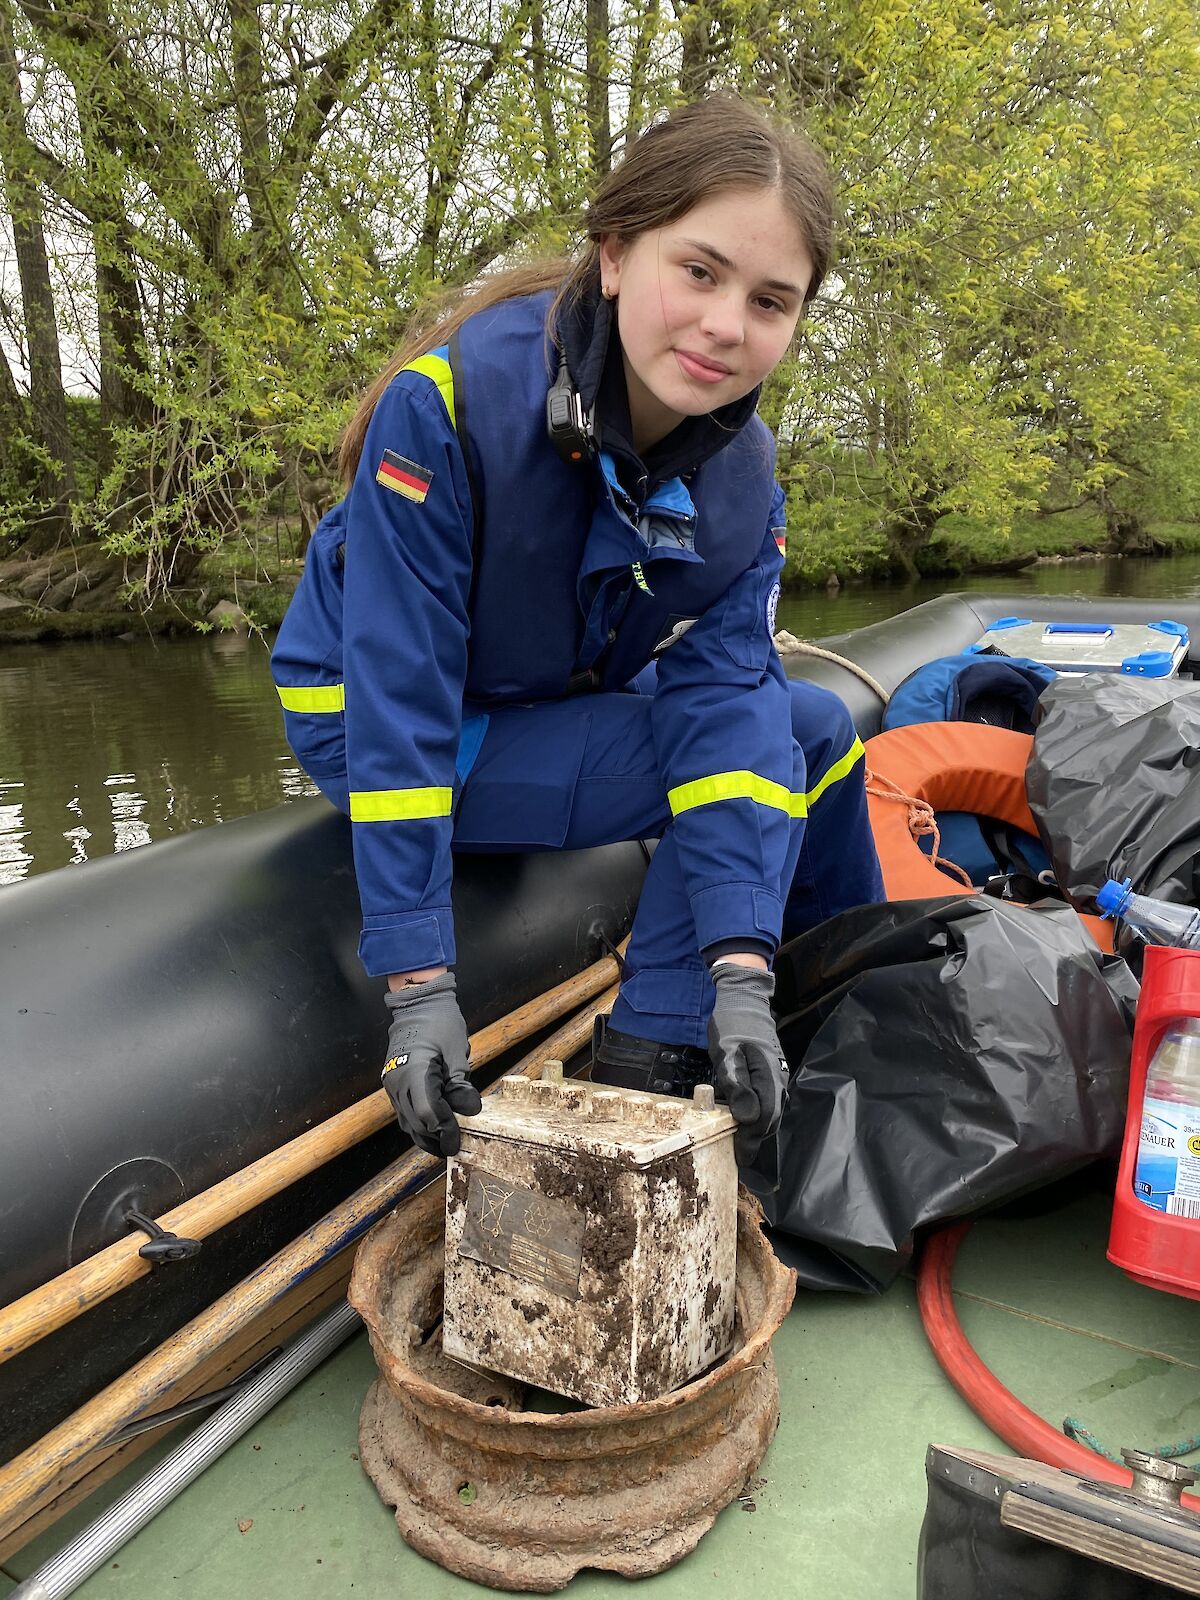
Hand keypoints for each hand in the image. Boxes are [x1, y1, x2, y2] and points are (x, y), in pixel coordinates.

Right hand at [381, 972, 480, 1156]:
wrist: (417, 1003)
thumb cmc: (439, 1022)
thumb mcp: (456, 1051)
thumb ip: (461, 1084)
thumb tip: (470, 1110)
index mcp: (415, 1073)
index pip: (429, 1114)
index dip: (445, 1130)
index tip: (458, 1139)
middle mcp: (398, 1081)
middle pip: (415, 1123)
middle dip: (435, 1138)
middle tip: (453, 1147)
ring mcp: (392, 1083)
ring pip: (406, 1121)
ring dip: (424, 1135)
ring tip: (443, 1143)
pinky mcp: (392, 1082)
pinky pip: (403, 1110)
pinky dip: (416, 1122)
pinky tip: (431, 1127)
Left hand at [707, 963, 787, 1163]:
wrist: (744, 999)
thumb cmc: (732, 1026)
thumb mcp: (727, 1053)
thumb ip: (737, 1085)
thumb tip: (747, 1119)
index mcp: (768, 1078)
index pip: (763, 1120)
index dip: (751, 1141)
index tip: (739, 1158)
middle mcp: (778, 1080)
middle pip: (771, 1120)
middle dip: (756, 1140)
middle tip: (740, 1156)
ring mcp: (777, 1076)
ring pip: (772, 1111)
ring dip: (759, 1130)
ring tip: (743, 1144)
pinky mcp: (772, 1072)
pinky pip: (769, 1101)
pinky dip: (759, 1116)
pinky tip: (747, 1120)